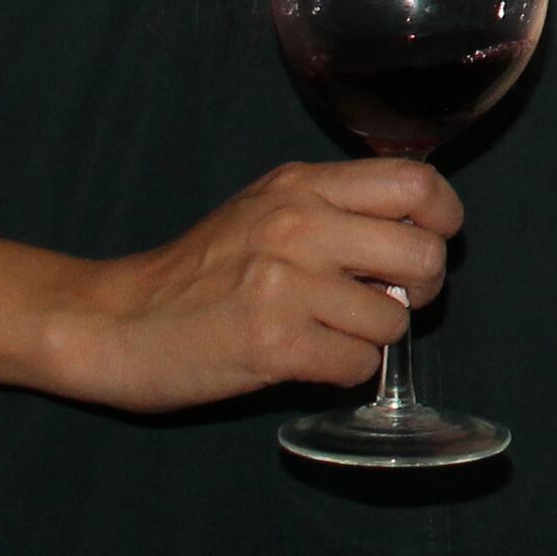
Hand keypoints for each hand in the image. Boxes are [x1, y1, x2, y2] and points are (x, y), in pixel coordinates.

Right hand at [45, 158, 458, 412]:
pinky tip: (305, 359)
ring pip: (394, 321)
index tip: (432, 241)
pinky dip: (342, 371)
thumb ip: (334, 210)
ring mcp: (286, 285)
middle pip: (423, 255)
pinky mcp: (274, 344)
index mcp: (301, 186)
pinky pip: (359, 366)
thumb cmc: (197, 272)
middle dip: (420, 289)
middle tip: (385, 300)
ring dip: (371, 337)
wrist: (113, 322)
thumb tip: (415, 240)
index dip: (444, 218)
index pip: (416, 183)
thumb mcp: (263, 210)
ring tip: (326, 332)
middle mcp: (297, 225)